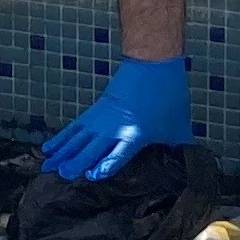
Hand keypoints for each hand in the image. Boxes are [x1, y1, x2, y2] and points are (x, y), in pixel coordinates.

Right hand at [41, 55, 190, 181]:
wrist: (152, 64)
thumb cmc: (168, 96)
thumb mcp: (179, 126)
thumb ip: (180, 148)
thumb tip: (191, 164)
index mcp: (135, 134)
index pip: (118, 153)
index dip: (105, 165)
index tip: (93, 175)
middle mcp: (114, 128)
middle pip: (91, 146)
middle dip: (76, 161)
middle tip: (62, 174)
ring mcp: (101, 120)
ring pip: (77, 138)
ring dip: (62, 153)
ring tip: (47, 166)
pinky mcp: (95, 113)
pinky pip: (74, 129)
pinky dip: (61, 139)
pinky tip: (50, 148)